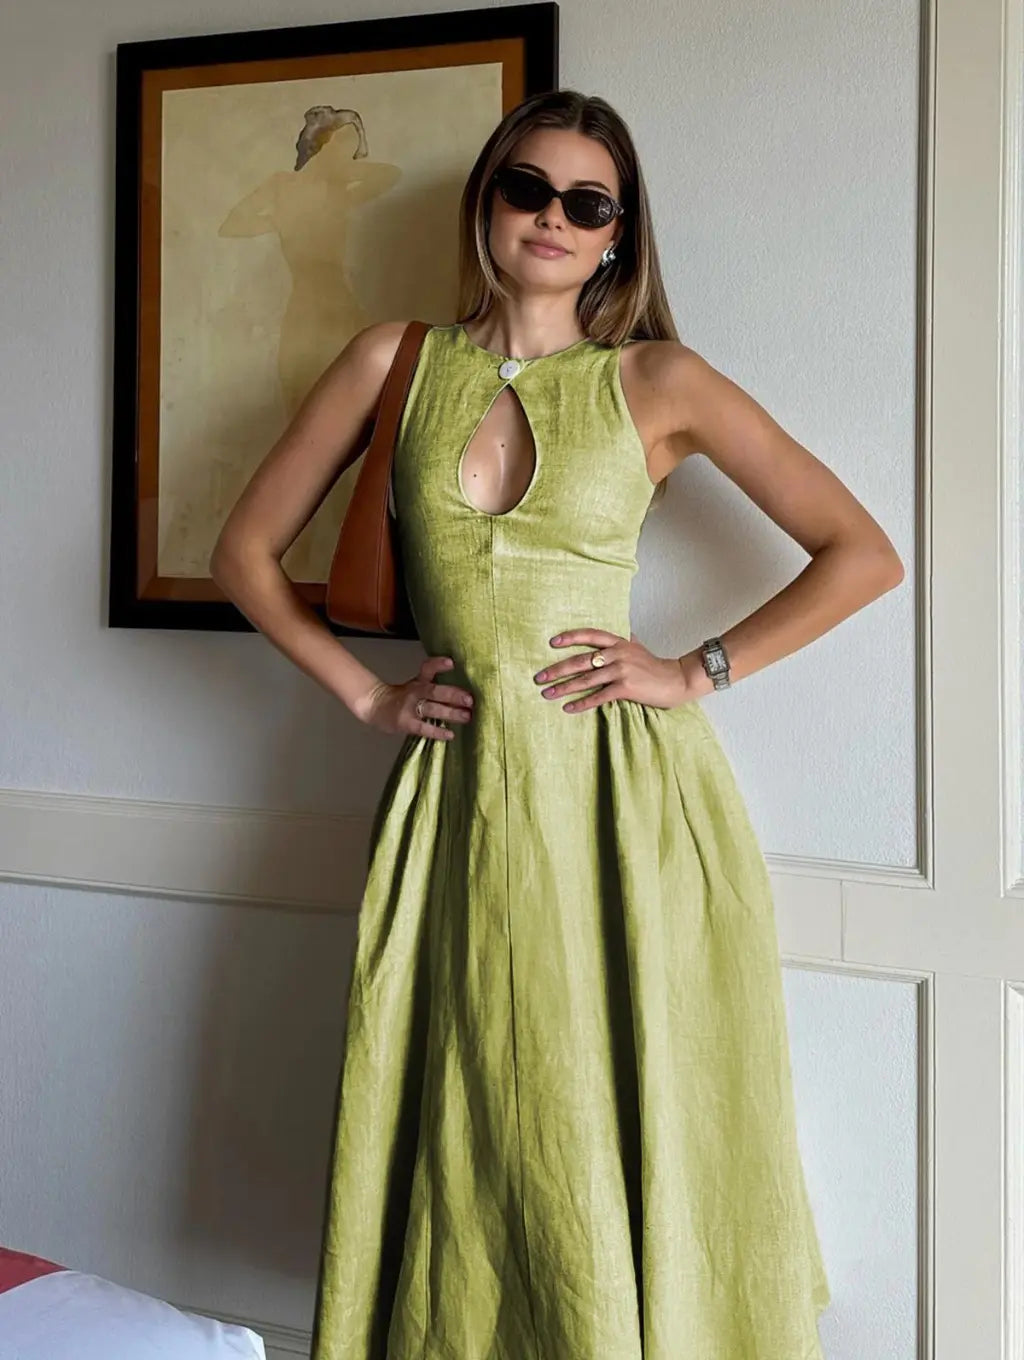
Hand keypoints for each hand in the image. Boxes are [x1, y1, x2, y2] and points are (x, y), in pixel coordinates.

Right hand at [357, 655, 474, 739]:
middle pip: (434, 691)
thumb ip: (435, 687)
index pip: (427, 668)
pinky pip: (424, 728)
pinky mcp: (406, 723)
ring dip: (451, 713)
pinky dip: (437, 731)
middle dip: (453, 694)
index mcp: (419, 681)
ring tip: (467, 716)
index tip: (451, 662)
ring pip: (432, 709)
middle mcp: (415, 691)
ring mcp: (409, 708)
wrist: (374, 706)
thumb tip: (463, 694)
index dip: (438, 664)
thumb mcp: (415, 686)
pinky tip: (450, 734)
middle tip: (470, 699)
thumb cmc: (401, 697)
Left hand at [533, 629, 697, 712]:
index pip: (590, 635)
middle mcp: (617, 653)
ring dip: (563, 688)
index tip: (551, 643)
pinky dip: (581, 703)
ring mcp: (621, 670)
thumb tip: (620, 633)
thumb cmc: (655, 667)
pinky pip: (598, 696)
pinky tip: (568, 708)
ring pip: (585, 680)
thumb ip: (623, 642)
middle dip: (557, 669)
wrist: (676, 680)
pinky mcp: (625, 688)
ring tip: (547, 694)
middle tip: (539, 677)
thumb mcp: (637, 648)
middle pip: (580, 660)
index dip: (570, 637)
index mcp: (618, 642)